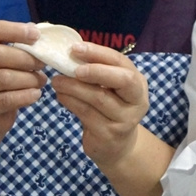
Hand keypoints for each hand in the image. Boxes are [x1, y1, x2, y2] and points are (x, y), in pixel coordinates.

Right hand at [0, 21, 46, 143]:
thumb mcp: (5, 63)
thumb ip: (18, 46)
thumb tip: (39, 29)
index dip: (14, 30)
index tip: (36, 35)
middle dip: (25, 58)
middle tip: (42, 64)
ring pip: (3, 78)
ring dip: (28, 79)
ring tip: (40, 81)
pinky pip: (4, 100)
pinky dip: (25, 96)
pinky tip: (35, 95)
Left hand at [51, 42, 147, 168]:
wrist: (117, 147)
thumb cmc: (110, 110)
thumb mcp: (111, 90)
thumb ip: (98, 72)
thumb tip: (71, 52)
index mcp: (138, 83)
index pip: (121, 62)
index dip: (98, 53)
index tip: (75, 48)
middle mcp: (137, 101)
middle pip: (122, 80)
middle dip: (96, 70)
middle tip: (72, 68)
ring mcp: (125, 120)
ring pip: (99, 98)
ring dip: (74, 86)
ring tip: (57, 81)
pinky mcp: (109, 134)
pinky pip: (86, 113)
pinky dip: (70, 102)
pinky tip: (61, 96)